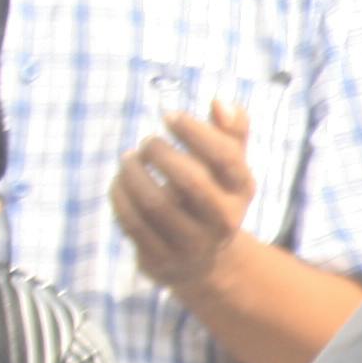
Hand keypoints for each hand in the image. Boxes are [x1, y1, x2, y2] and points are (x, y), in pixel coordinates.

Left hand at [108, 98, 257, 299]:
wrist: (204, 261)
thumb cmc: (212, 197)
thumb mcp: (228, 169)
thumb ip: (231, 132)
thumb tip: (221, 101)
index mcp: (242, 191)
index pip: (225, 158)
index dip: (195, 131)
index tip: (169, 116)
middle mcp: (223, 220)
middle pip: (192, 182)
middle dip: (161, 154)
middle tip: (148, 141)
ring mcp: (193, 243)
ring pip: (156, 204)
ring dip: (134, 174)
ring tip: (128, 159)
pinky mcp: (163, 257)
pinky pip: (134, 223)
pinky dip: (120, 196)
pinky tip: (120, 181)